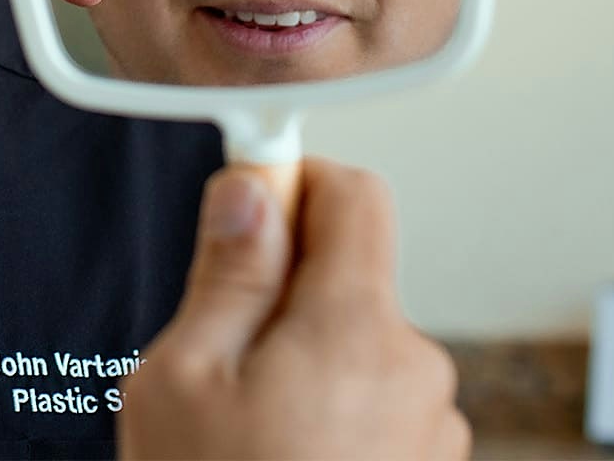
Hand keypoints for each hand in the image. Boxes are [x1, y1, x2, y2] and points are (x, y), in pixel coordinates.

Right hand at [120, 160, 468, 460]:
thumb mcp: (182, 379)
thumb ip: (226, 274)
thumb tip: (252, 189)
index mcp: (356, 329)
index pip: (355, 193)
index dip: (292, 179)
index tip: (245, 196)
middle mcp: (416, 372)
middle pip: (351, 274)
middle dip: (284, 290)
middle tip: (216, 353)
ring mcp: (431, 431)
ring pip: (357, 343)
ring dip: (305, 359)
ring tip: (245, 429)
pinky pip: (376, 404)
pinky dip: (329, 412)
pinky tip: (278, 458)